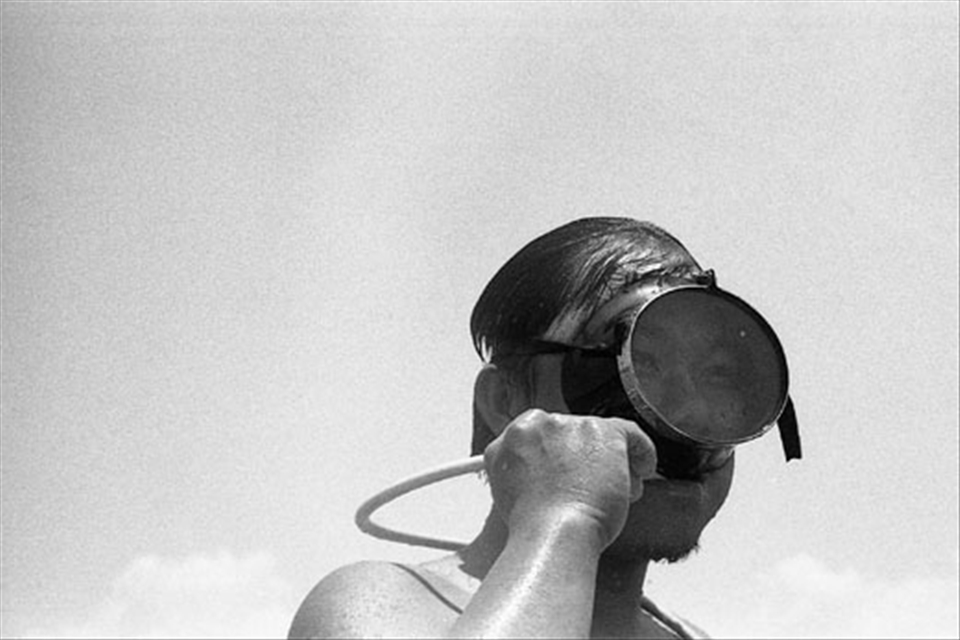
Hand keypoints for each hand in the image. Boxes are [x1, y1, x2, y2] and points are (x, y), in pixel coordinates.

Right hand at [483, 409, 657, 549]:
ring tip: (619, 491)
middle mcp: (541, 424)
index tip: (570, 475)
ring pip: (600, 437)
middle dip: (585, 460)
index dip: (561, 458)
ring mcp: (572, 426)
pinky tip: (645, 470)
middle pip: (572, 435)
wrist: (550, 535)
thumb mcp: (512, 491)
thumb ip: (526, 473)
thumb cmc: (533, 527)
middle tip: (595, 487)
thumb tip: (548, 479)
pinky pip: (630, 434)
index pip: (544, 438)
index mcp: (515, 436)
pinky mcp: (604, 433)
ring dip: (611, 463)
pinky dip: (641, 451)